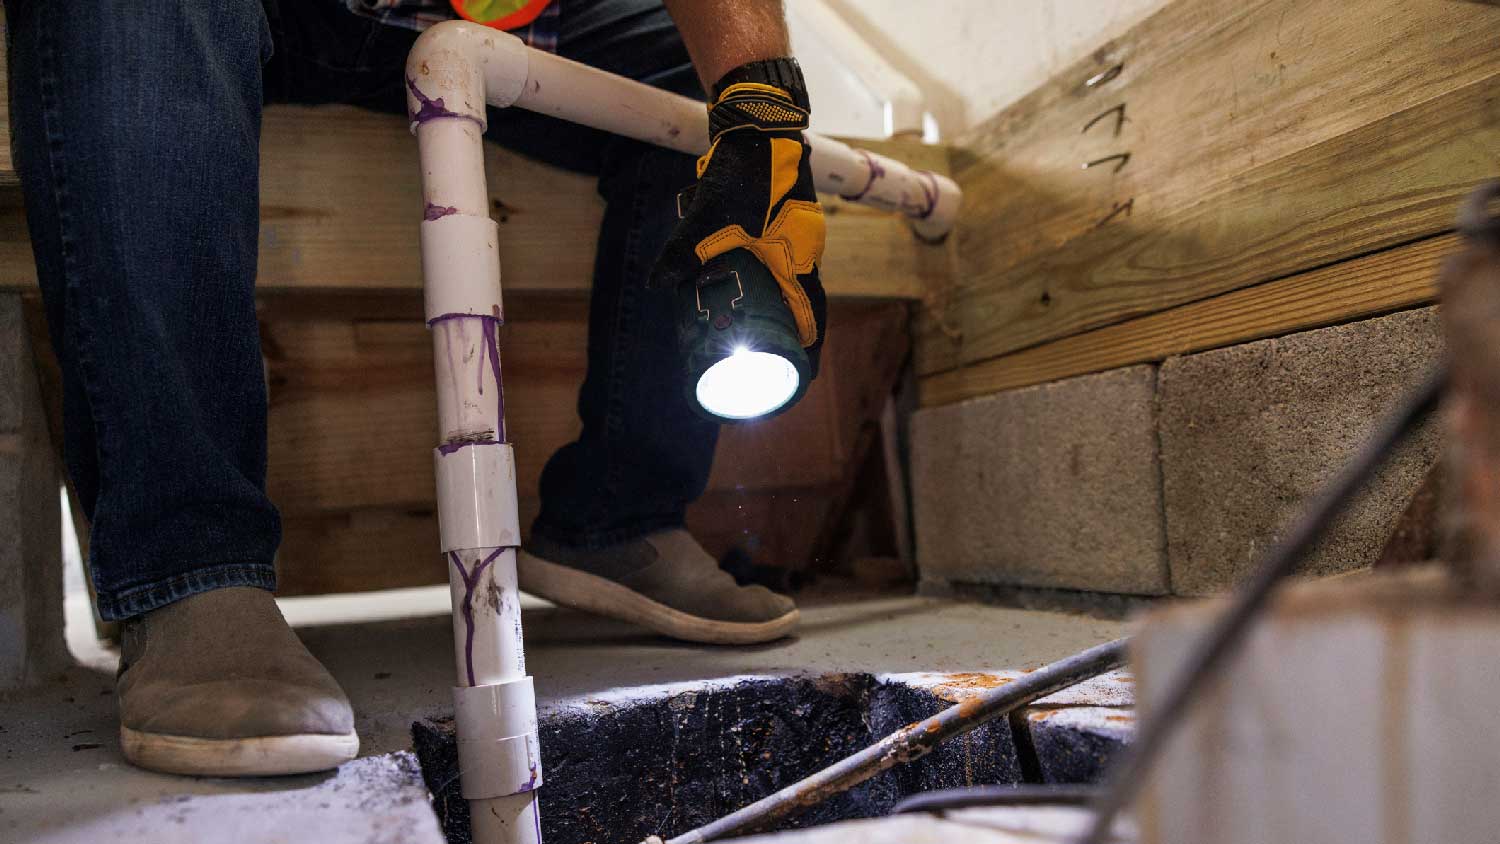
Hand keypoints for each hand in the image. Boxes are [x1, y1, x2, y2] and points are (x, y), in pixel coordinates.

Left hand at [651, 59, 827, 369]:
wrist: (760, 122)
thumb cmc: (745, 170)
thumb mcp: (709, 214)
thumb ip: (684, 249)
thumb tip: (659, 284)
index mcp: (797, 256)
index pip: (812, 314)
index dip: (811, 348)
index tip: (807, 375)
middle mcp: (804, 250)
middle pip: (802, 304)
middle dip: (790, 335)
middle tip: (770, 360)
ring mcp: (797, 235)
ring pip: (790, 282)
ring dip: (778, 306)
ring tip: (755, 328)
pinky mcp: (785, 220)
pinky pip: (779, 260)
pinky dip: (768, 278)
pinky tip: (745, 280)